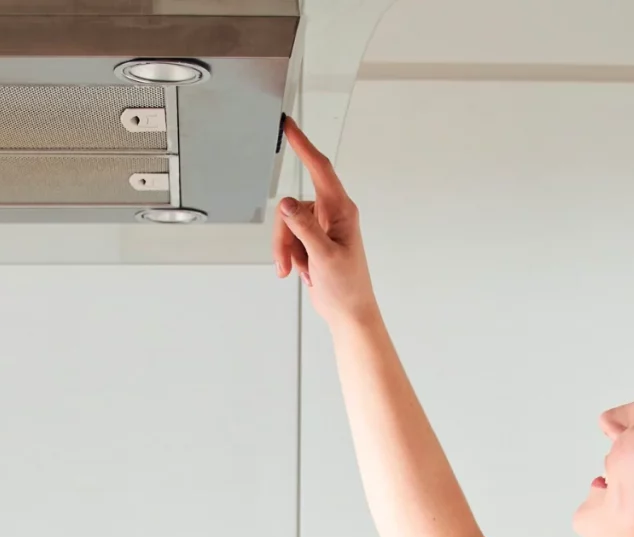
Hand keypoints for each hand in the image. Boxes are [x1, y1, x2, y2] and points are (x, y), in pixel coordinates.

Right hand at [272, 116, 378, 325]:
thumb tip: (286, 203)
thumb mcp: (323, 256)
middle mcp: (332, 214)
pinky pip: (289, 238)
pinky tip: (302, 271)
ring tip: (297, 270)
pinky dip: (290, 256)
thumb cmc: (346, 287)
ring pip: (287, 225)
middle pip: (293, 207)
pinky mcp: (313, 240)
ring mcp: (321, 227)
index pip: (320, 169)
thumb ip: (303, 227)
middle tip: (285, 262)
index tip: (289, 127)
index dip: (303, 145)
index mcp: (341, 210)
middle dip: (284, 235)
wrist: (349, 312)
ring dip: (286, 249)